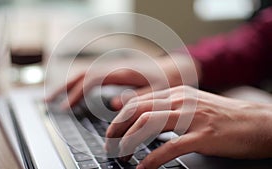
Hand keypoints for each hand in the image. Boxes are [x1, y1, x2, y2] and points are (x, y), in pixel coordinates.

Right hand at [47, 54, 199, 109]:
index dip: (75, 94)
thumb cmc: (169, 80)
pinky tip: (78, 92)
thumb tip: (114, 104)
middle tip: (48, 101)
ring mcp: (115, 68)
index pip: (90, 80)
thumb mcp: (157, 92)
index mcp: (122, 71)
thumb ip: (136, 98)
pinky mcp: (117, 72)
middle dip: (64, 87)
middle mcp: (115, 67)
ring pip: (86, 73)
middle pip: (82, 74)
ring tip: (56, 97)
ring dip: (70, 85)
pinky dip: (81, 84)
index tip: (65, 108)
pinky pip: (94, 76)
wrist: (177, 67)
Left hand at [105, 86, 271, 168]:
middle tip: (110, 144)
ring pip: (148, 124)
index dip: (119, 117)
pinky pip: (170, 147)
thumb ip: (168, 107)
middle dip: (118, 128)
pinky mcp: (203, 135)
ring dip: (130, 141)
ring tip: (122, 155)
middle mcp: (181, 101)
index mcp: (177, 94)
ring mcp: (192, 117)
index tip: (111, 131)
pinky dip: (152, 159)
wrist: (258, 122)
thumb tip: (142, 114)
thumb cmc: (224, 116)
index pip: (138, 102)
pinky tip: (143, 168)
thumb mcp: (192, 105)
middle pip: (137, 110)